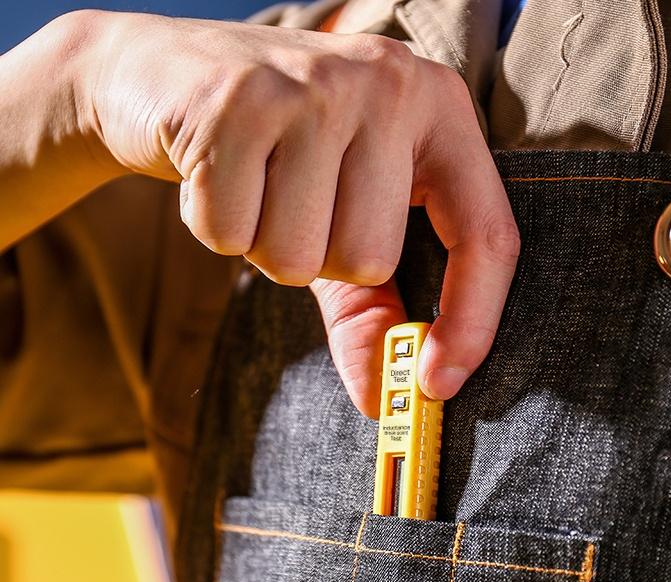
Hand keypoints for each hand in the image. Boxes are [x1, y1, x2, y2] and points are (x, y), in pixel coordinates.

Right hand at [85, 11, 519, 415]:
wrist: (169, 77)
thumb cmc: (277, 162)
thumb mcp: (344, 225)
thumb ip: (375, 310)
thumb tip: (387, 400)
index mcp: (440, 112)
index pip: (486, 235)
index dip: (471, 322)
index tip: (436, 387)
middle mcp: (389, 86)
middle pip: (372, 258)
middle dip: (322, 262)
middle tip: (295, 206)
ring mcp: (315, 86)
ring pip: (300, 255)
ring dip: (266, 247)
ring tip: (255, 186)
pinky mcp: (238, 101)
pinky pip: (231, 234)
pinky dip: (216, 228)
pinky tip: (214, 173)